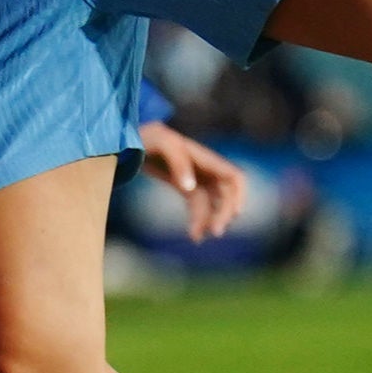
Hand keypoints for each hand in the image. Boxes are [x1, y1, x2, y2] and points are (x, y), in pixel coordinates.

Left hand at [139, 123, 248, 241]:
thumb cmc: (150, 136)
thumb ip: (178, 163)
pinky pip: (198, 206)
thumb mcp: (163, 144)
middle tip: (214, 232)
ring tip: (197, 237)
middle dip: (223, 214)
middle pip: (225, 195)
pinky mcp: (184, 185)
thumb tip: (190, 187)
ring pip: (212, 204)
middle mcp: (204, 169)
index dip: (239, 195)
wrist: (131, 135)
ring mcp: (195, 178)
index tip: (235, 214)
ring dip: (210, 221)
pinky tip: (194, 235)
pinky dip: (199, 220)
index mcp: (205, 158)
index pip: (234, 177)